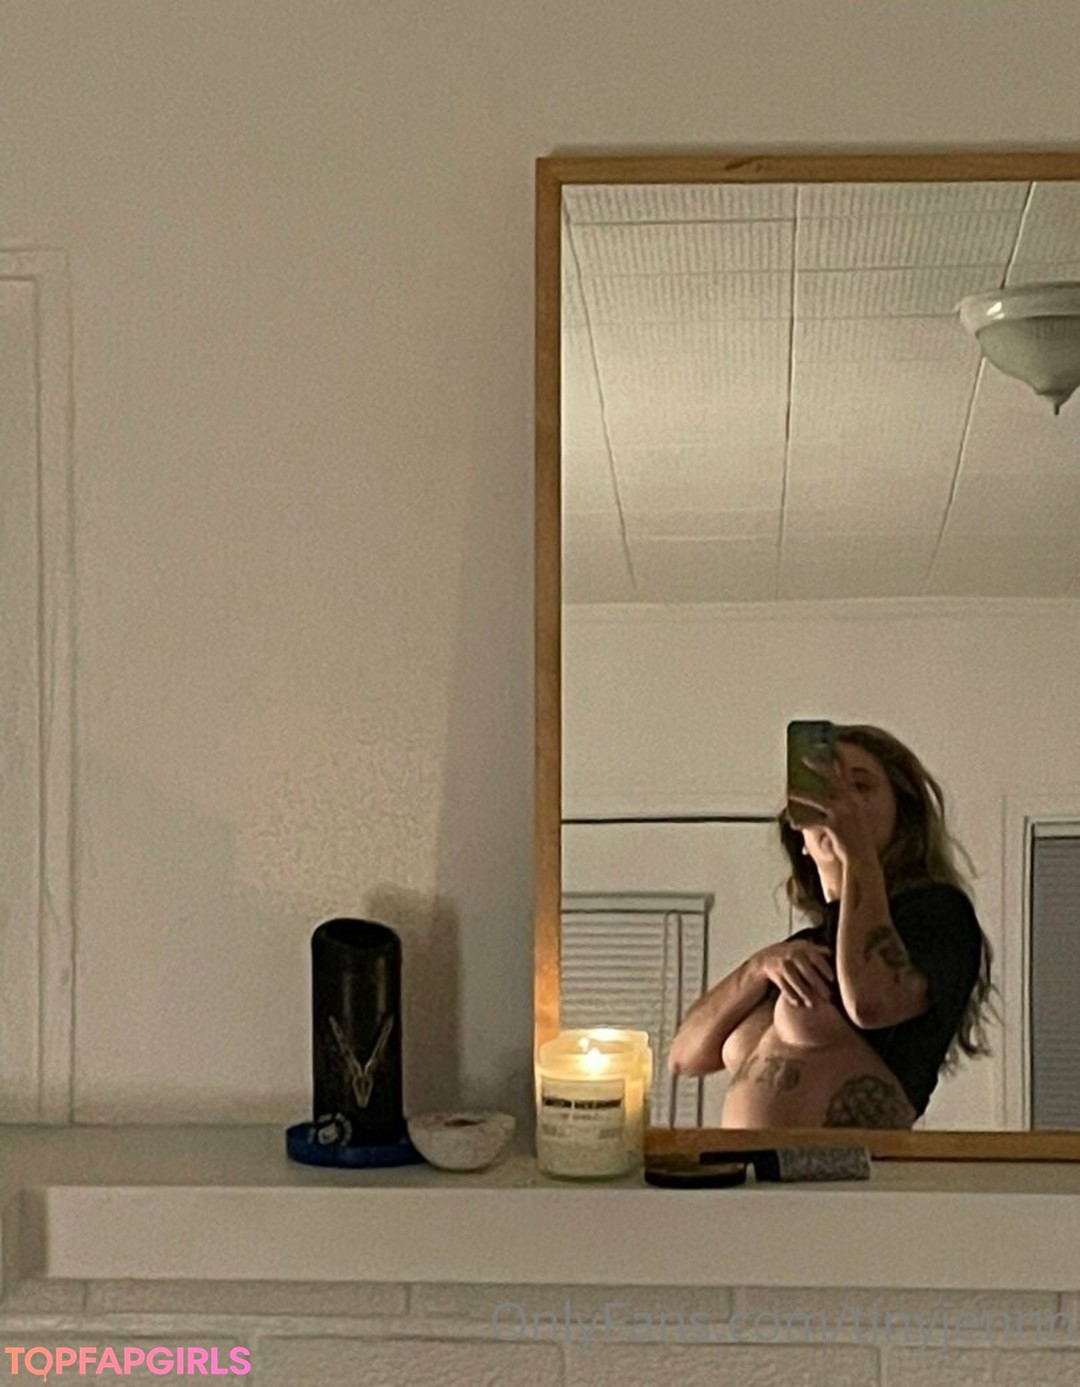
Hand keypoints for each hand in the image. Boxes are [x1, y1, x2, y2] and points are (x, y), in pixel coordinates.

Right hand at [756, 938, 834, 1006]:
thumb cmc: (789, 956)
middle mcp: (791, 953)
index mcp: (802, 947)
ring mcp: (781, 963)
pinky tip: (798, 1003)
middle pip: (807, 970)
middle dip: (818, 984)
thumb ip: (817, 951)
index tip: (832, 979)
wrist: (763, 959)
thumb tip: (835, 954)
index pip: (816, 957)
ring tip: (812, 1004)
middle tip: (827, 997)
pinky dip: (791, 995)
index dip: (824, 968)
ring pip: (795, 980)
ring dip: (805, 993)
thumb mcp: (801, 949)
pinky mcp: (772, 973)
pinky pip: (783, 986)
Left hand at [789, 754, 877, 868]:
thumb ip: (841, 803)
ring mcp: (843, 813)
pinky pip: (813, 821)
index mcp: (856, 798)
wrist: (863, 861)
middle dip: (818, 765)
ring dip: (801, 795)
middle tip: (804, 756)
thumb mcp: (852, 818)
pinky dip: (802, 823)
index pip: (847, 772)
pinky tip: (793, 823)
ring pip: (817, 799)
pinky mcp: (834, 826)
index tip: (832, 744)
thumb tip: (820, 792)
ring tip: (789, 791)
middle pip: (832, 778)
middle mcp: (851, 802)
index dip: (839, 757)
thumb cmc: (855, 840)